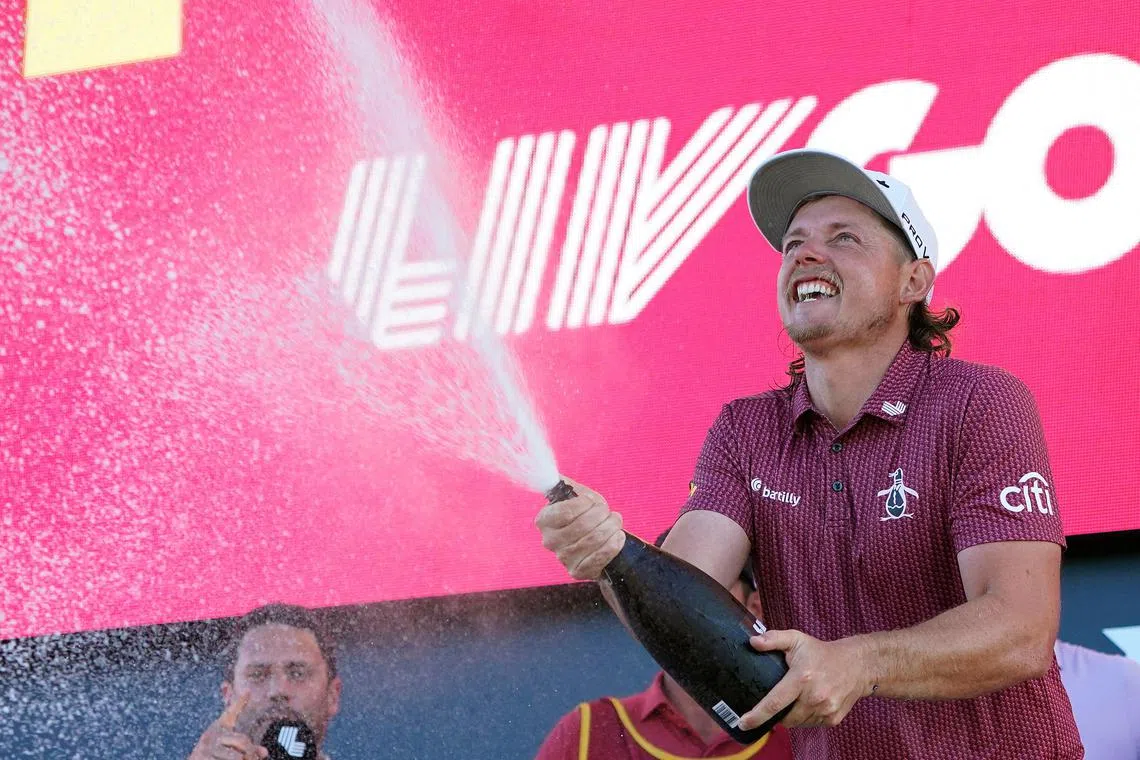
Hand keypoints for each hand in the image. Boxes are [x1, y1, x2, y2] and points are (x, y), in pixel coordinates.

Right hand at [187, 691, 268, 759]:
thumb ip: (247, 747)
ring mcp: (206, 747)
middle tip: (251, 758)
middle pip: (243, 741)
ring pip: (237, 756)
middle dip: (250, 752)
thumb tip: (264, 752)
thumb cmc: (213, 755)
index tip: (248, 690)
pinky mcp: (202, 758)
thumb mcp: (228, 747)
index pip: (231, 712)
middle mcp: (212, 734)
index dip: (240, 702)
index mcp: (219, 728)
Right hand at [534, 475, 624, 579]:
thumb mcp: (577, 496)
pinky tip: (618, 537)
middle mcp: (550, 540)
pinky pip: (600, 556)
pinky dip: (613, 544)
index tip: (593, 502)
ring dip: (611, 527)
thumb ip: (566, 485)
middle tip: (608, 512)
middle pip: (583, 525)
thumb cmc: (586, 515)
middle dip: (602, 515)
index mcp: (545, 520)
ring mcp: (563, 558)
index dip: (585, 505)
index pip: (565, 511)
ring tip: (615, 521)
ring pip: (594, 539)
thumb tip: (555, 475)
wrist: (597, 541)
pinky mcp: (577, 571)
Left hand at [738, 630, 870, 729]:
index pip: (775, 702)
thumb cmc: (821, 652)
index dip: (757, 715)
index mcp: (802, 678)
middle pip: (784, 718)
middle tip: (779, 698)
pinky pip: (810, 724)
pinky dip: (804, 717)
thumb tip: (752, 642)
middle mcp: (814, 697)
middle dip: (776, 713)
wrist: (857, 665)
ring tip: (795, 698)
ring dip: (791, 716)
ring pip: (797, 723)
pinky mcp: (833, 719)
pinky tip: (809, 702)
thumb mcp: (796, 639)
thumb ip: (773, 639)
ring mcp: (825, 710)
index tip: (742, 723)